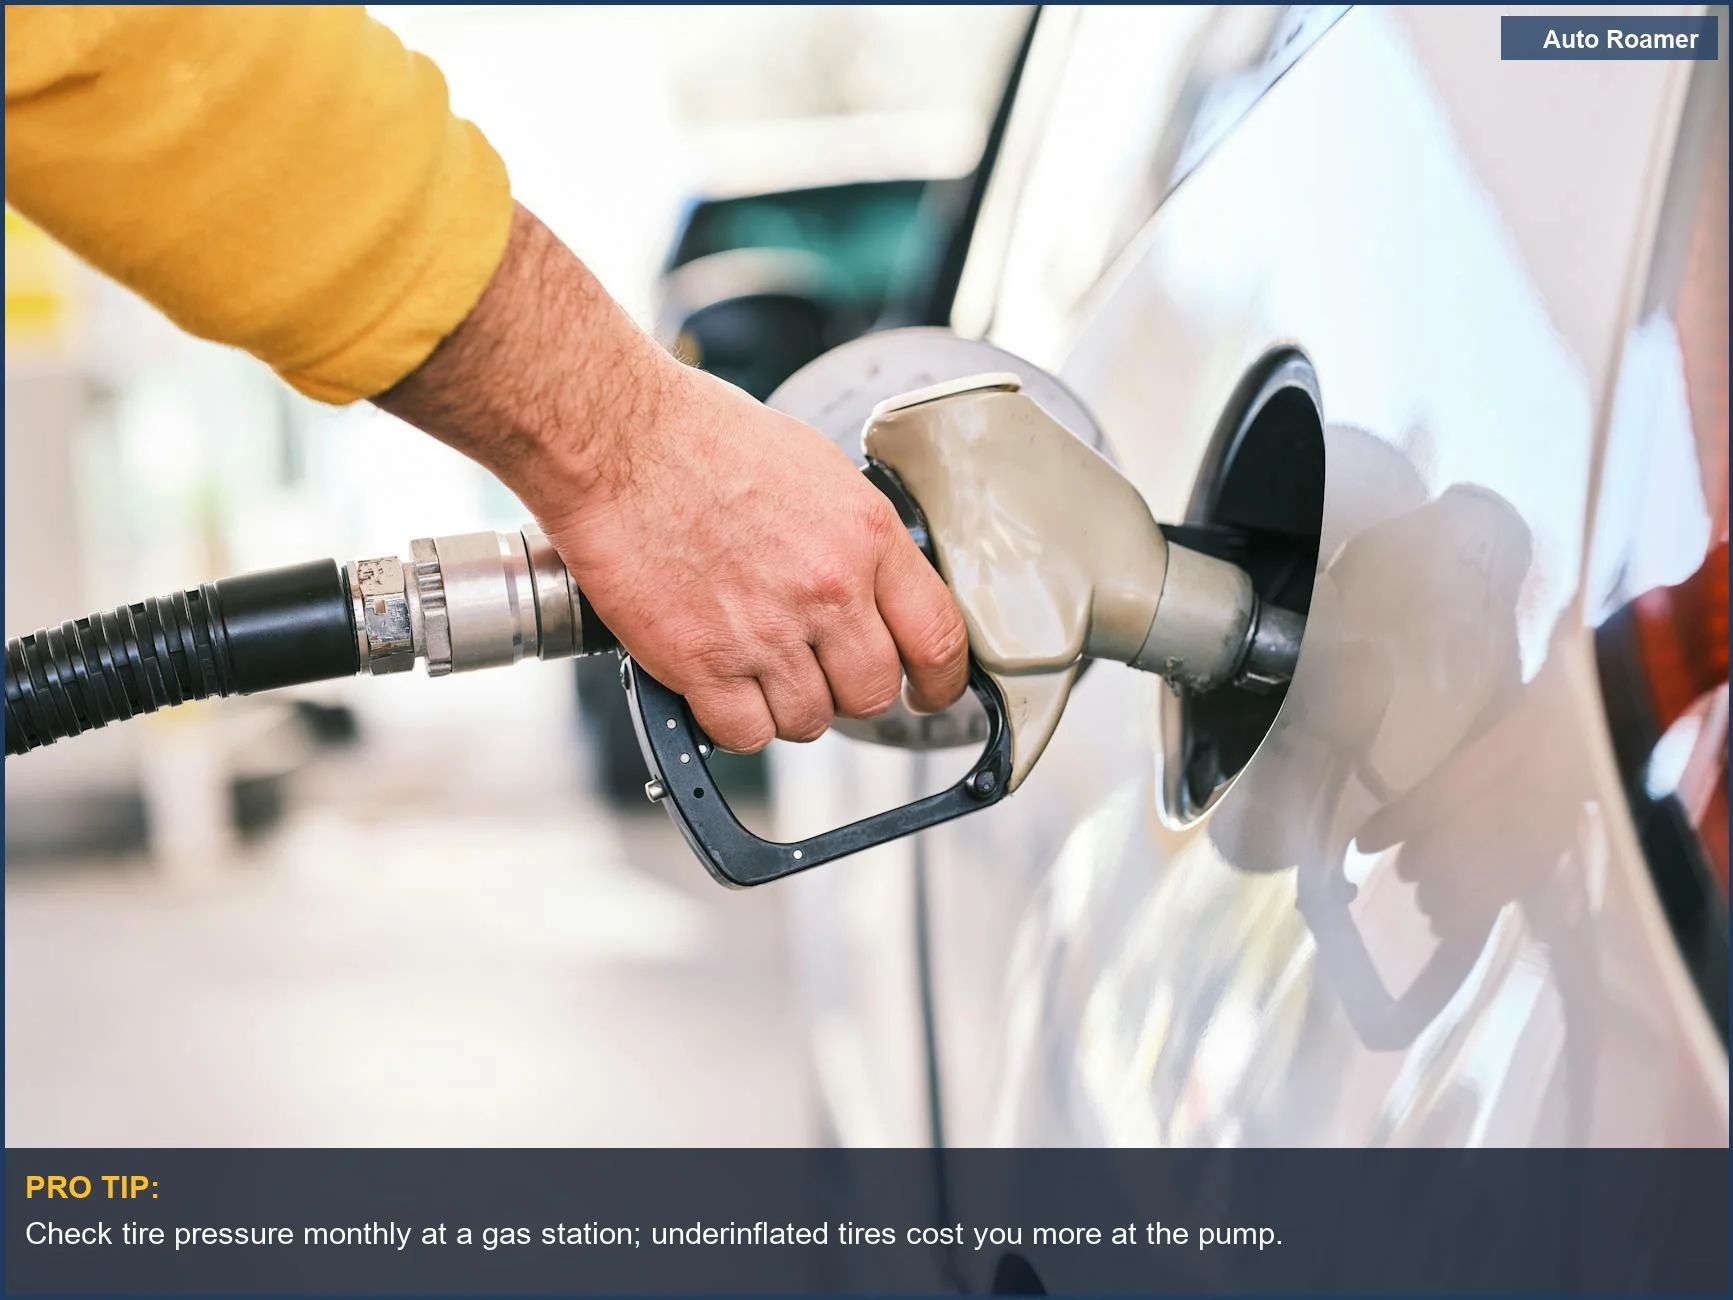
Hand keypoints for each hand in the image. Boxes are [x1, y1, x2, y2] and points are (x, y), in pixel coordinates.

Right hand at [376, 204, 968, 751]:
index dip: (941, 682)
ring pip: (809, 721)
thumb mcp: (816, 469)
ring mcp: (766, 632)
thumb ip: (856, 537)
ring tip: (754, 666)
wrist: (617, 439)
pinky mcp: (703, 663)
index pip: (939, 639)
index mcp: (867, 536)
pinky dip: (732, 722)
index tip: (929, 692)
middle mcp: (828, 590)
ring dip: (787, 706)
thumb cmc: (702, 438)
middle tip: (818, 671)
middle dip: (848, 691)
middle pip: (873, 694)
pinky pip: (745, 734)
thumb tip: (875, 587)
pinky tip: (717, 685)